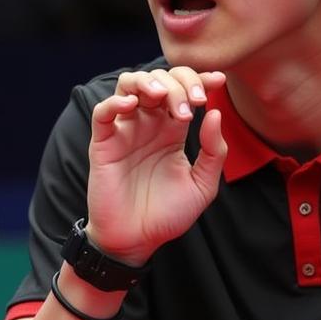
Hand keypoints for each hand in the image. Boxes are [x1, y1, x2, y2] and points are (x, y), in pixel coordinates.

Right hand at [87, 67, 226, 265]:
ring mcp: (125, 131)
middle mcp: (149, 125)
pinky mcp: (103, 143)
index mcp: (172, 130)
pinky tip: (131, 105)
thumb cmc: (168, 215)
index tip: (218, 81)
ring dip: (147, 82)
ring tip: (162, 96)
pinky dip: (114, 101)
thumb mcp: (203, 186)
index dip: (200, 79)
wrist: (136, 240)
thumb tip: (215, 114)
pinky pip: (103, 112)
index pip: (184, 91)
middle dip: (179, 84)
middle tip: (192, 103)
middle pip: (159, 80)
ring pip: (129, 85)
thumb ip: (214, 152)